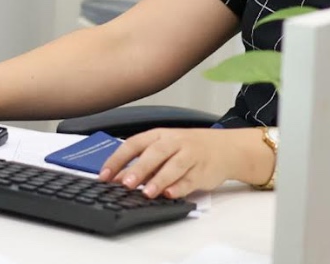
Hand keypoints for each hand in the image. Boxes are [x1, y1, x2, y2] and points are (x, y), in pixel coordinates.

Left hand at [97, 127, 273, 198]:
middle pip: (154, 153)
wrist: (225, 148)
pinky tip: (170, 194)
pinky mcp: (203, 171)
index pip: (134, 144)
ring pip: (173, 167)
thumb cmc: (188, 148)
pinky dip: (180, 187)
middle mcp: (174, 142)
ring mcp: (190, 155)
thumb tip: (117, 177)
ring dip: (159, 180)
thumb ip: (142, 161)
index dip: (118, 159)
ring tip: (146, 193)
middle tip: (125, 183)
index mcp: (159, 135)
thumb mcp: (164, 148)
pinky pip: (190, 180)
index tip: (104, 175)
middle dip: (139, 169)